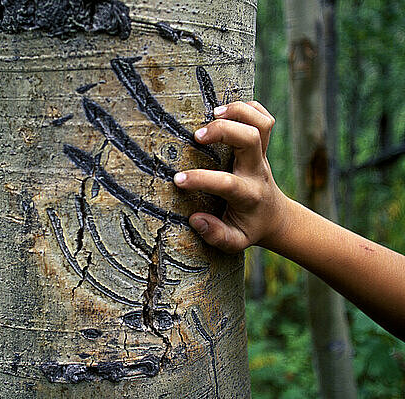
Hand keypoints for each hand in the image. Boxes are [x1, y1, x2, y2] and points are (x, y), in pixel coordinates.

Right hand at [174, 101, 288, 252]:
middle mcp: (257, 171)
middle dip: (223, 132)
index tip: (178, 180)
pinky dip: (248, 107)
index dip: (201, 179)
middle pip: (250, 139)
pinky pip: (264, 117)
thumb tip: (195, 219)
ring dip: (237, 112)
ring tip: (212, 113)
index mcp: (249, 195)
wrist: (275, 217)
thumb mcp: (235, 241)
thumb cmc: (249, 228)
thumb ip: (216, 235)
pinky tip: (226, 111)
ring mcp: (263, 155)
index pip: (227, 183)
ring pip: (261, 123)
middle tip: (197, 135)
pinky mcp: (264, 145)